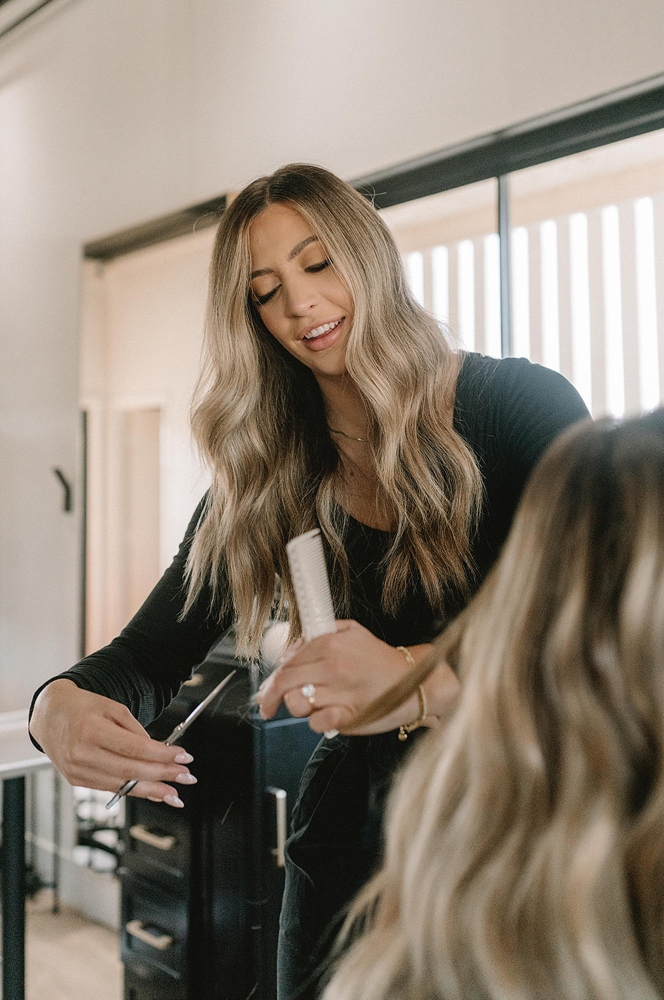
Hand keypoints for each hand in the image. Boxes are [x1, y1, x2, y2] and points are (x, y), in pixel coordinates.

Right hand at [29, 679, 196, 807]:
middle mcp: (82, 753)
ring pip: (122, 785)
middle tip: (186, 776)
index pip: (134, 748)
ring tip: (174, 794)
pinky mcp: (76, 780)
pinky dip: (134, 792)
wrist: (50, 715)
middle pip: (131, 770)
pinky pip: (111, 789)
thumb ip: (135, 729)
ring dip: (152, 791)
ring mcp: (77, 770)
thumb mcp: (112, 707)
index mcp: (91, 730)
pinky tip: (151, 792)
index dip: (162, 755)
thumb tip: (157, 751)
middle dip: (163, 775)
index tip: (183, 757)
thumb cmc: (83, 707)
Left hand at [255, 620, 428, 735]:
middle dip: (270, 698)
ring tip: (307, 706)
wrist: (416, 681)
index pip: (286, 663)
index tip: (267, 690)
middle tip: (267, 706)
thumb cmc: (380, 660)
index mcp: (329, 643)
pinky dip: (316, 722)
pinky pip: (317, 723)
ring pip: (297, 703)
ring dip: (297, 708)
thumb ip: (321, 633)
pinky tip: (326, 716)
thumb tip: (290, 650)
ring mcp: (341, 690)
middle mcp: (332, 665)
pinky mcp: (350, 714)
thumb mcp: (353, 631)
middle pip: (284, 683)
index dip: (271, 679)